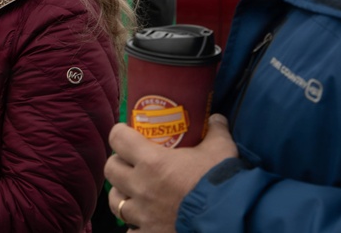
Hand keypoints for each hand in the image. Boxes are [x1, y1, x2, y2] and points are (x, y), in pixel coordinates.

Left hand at [105, 114, 237, 231]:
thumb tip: (216, 119)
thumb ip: (216, 131)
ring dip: (121, 194)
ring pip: (115, 202)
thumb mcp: (221, 149)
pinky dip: (134, 225)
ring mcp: (143, 214)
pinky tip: (143, 219)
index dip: (119, 133)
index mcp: (152, 161)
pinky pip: (130, 231)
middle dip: (117, 163)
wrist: (229, 218)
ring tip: (131, 191)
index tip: (124, 132)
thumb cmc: (221, 181)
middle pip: (111, 169)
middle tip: (129, 162)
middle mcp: (141, 186)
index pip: (118, 138)